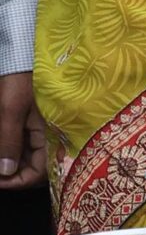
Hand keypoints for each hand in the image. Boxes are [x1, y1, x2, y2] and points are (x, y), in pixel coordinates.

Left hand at [0, 72, 46, 190]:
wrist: (22, 53)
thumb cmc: (20, 78)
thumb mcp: (10, 110)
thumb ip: (8, 141)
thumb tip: (4, 171)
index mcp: (52, 133)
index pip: (40, 172)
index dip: (17, 181)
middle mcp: (51, 135)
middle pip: (33, 167)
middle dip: (10, 173)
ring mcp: (42, 129)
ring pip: (26, 157)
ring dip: (7, 160)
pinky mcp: (33, 123)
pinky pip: (24, 144)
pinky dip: (9, 149)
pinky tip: (2, 146)